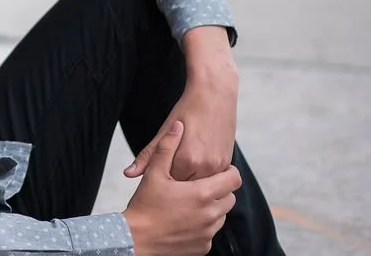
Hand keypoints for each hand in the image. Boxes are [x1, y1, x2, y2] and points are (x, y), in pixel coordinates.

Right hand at [123, 121, 241, 255]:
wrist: (136, 239)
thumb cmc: (145, 204)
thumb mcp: (154, 173)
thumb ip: (167, 148)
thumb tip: (177, 126)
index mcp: (202, 193)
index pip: (234, 179)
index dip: (229, 173)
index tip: (220, 170)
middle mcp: (210, 214)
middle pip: (230, 197)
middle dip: (219, 190)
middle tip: (200, 185)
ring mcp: (208, 232)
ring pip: (222, 215)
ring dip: (212, 207)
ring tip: (191, 201)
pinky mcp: (204, 247)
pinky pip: (211, 232)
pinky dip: (204, 225)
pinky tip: (186, 218)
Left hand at [125, 26, 237, 180]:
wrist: (214, 95)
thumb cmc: (186, 111)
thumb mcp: (163, 131)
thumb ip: (147, 156)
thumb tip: (128, 174)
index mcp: (185, 160)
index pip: (168, 184)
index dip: (162, 182)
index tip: (157, 179)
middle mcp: (203, 166)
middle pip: (184, 188)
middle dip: (176, 186)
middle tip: (168, 179)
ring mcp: (217, 166)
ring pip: (200, 186)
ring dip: (191, 182)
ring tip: (182, 172)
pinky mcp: (227, 163)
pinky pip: (212, 180)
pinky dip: (204, 178)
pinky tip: (196, 170)